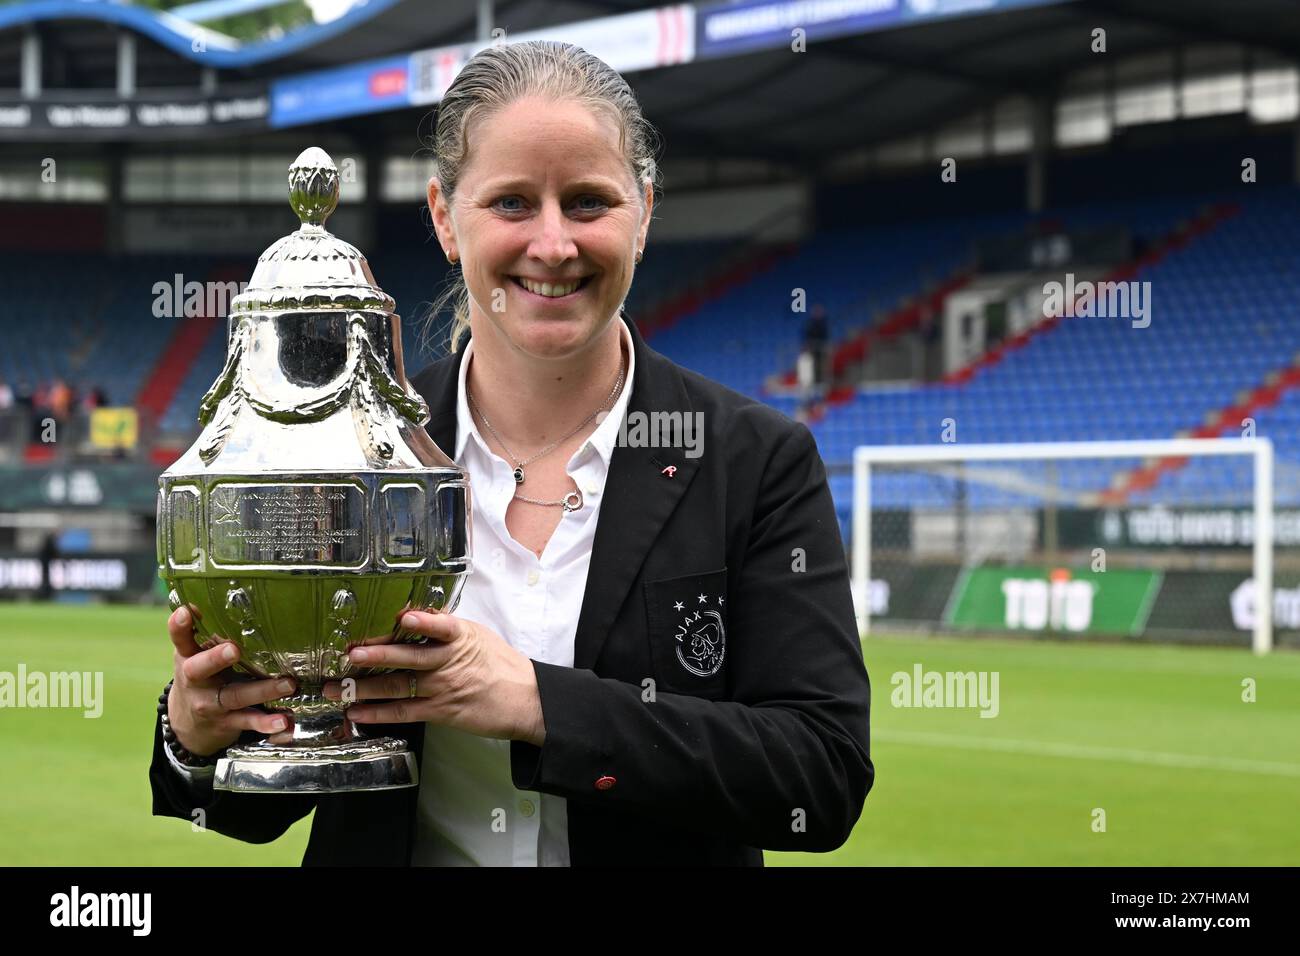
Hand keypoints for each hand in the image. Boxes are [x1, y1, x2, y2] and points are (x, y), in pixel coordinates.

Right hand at [166, 605, 296, 755]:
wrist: (188, 724)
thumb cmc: (200, 676)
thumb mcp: (193, 654)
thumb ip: (201, 630)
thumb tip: (205, 593)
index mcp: (188, 658)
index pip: (180, 639)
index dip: (179, 627)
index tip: (184, 613)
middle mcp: (196, 681)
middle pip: (201, 670)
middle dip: (216, 658)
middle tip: (234, 649)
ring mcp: (211, 705)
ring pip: (235, 697)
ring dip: (262, 691)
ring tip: (288, 685)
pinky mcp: (229, 723)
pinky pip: (249, 723)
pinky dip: (269, 724)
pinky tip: (286, 722)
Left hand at [322, 610, 544, 745]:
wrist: (524, 700)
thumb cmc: (501, 665)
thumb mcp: (478, 635)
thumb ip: (447, 626)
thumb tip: (416, 614)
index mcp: (460, 638)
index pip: (440, 626)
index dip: (421, 621)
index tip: (402, 617)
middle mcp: (448, 662)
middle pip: (408, 657)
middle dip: (375, 655)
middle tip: (349, 654)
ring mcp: (442, 689)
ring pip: (397, 686)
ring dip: (363, 687)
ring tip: (335, 686)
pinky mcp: (440, 712)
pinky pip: (403, 712)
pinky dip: (378, 712)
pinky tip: (357, 711)